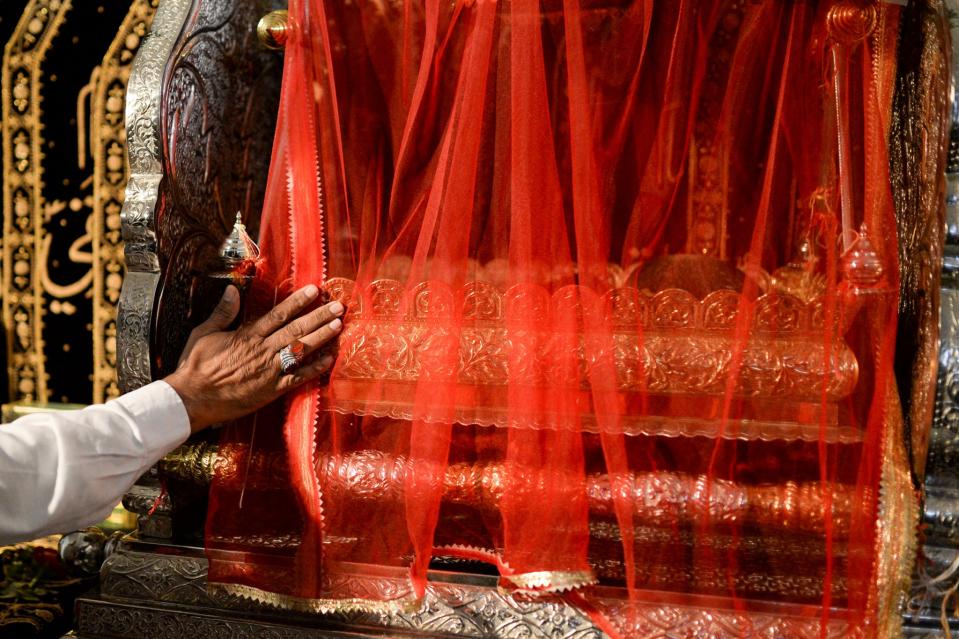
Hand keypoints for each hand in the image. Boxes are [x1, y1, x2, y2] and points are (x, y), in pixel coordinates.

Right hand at [164, 284, 343, 431]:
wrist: (192, 400)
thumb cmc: (195, 367)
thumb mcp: (203, 334)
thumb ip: (222, 313)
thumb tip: (232, 290)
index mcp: (247, 336)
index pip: (279, 314)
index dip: (298, 302)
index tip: (315, 290)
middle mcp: (262, 351)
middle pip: (296, 330)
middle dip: (319, 317)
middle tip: (338, 306)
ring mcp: (269, 371)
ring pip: (300, 350)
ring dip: (321, 337)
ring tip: (339, 325)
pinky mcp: (271, 390)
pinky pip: (298, 378)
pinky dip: (314, 369)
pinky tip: (329, 359)